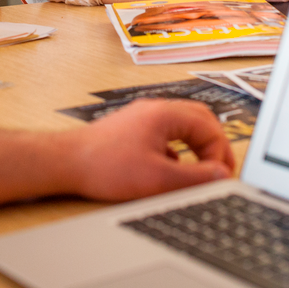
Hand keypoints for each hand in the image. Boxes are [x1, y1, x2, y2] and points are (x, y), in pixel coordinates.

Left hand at [63, 98, 234, 201]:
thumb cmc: (105, 166)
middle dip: (214, 145)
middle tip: (220, 171)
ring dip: (197, 147)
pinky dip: (179, 150)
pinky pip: (167, 135)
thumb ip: (194, 178)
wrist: (66, 163)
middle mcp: (156, 109)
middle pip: (201, 119)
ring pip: (184, 126)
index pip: (210, 128)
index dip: (220, 155)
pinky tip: (172, 171)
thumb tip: (222, 177)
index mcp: (166, 114)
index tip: (220, 178)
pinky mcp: (133, 130)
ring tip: (202, 171)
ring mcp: (144, 117)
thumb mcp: (157, 178)